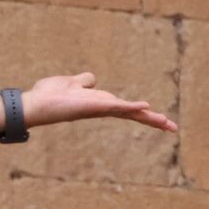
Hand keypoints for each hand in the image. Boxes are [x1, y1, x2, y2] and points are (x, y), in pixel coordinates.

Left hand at [22, 73, 177, 132]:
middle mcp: (103, 108)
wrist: (35, 104)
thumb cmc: (49, 95)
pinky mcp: (95, 106)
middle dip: (154, 121)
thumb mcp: (71, 82)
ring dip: (150, 118)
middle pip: (134, 115)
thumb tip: (92, 79)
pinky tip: (147, 107)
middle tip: (173, 128)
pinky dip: (132, 107)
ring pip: (130, 113)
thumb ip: (84, 81)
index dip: (144, 114)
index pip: (127, 109)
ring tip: (167, 123)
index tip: (161, 120)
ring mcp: (100, 108)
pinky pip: (118, 106)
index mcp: (100, 103)